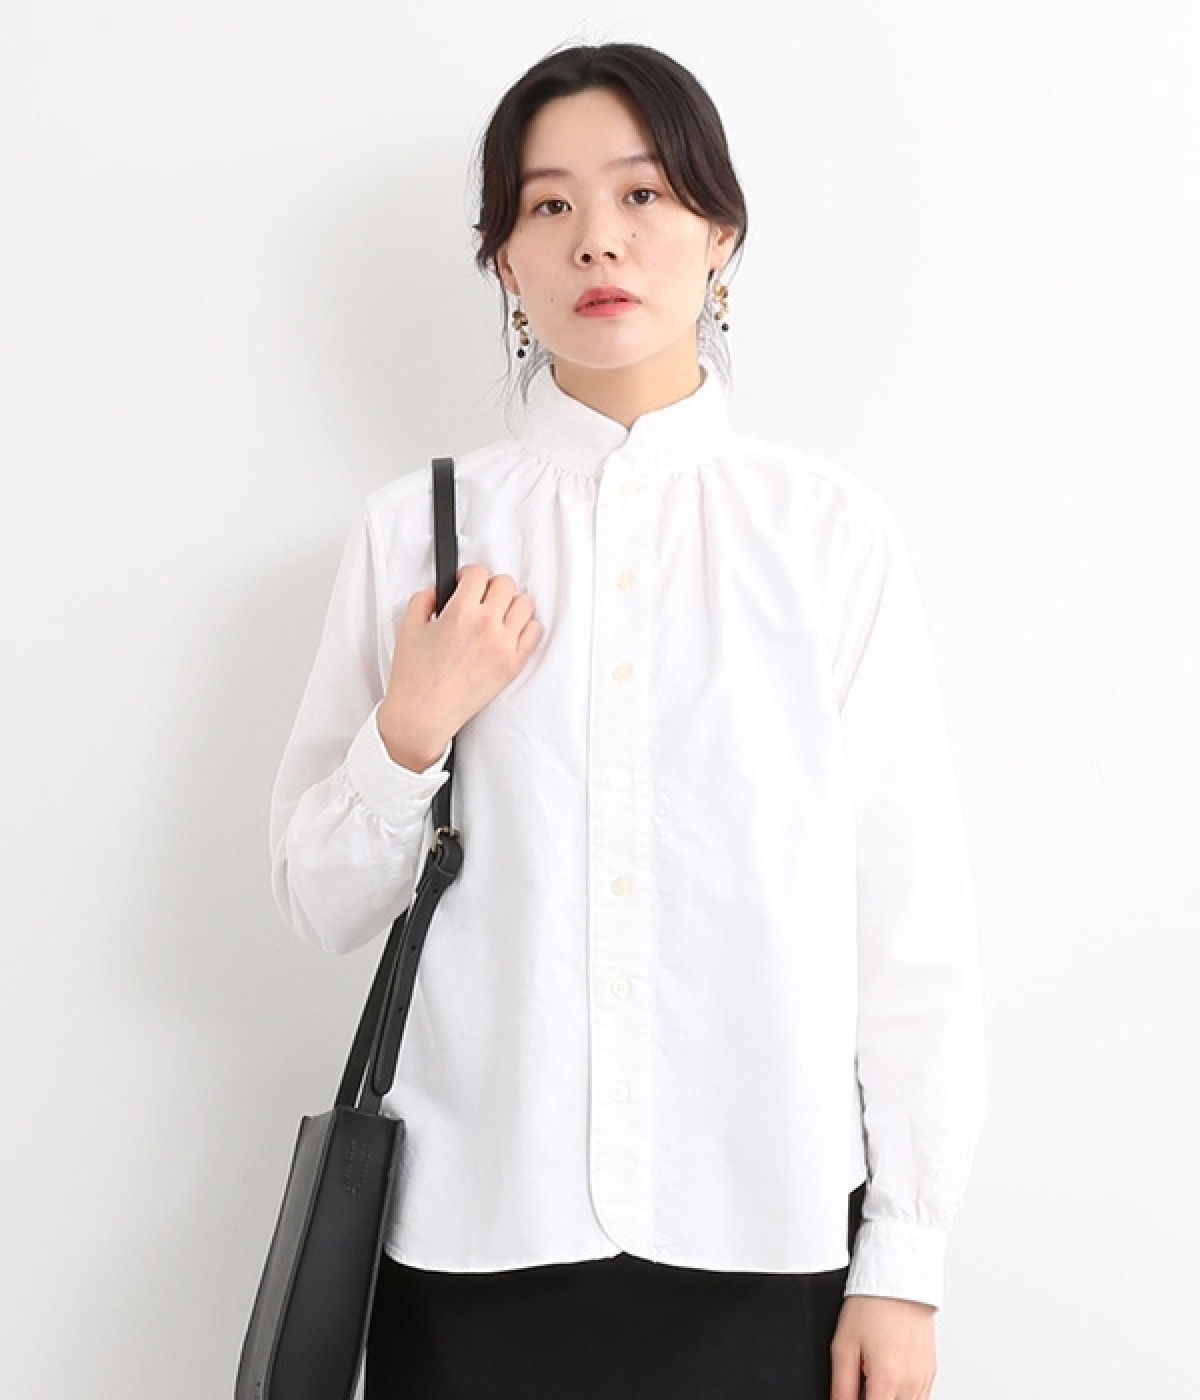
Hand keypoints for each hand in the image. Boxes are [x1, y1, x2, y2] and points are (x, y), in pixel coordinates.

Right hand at [378, 566, 542, 769]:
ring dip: (510, 604)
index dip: (467, 575)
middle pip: (505, 584)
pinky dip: (524, 627)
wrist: (423, 716)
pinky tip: (508, 632)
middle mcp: (487, 626)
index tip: (463, 583)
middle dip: (489, 587)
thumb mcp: (408, 627)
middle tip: (478, 598)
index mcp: (460, 613)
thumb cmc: (414, 678)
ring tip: (495, 614)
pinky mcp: (513, 664)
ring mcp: (504, 646)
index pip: (478, 573)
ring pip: (525, 604)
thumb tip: (439, 591)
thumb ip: (423, 599)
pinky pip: (534, 632)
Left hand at [830, 1295, 936, 1399]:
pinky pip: (920, 1398)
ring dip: (889, 1398)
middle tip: (863, 1383)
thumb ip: (841, 1387)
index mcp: (887, 1379)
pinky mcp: (931, 1372)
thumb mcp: (843, 1345)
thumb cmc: (870, 1304)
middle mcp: (911, 1384)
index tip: (852, 1395)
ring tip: (873, 1379)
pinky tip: (890, 1378)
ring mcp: (924, 1379)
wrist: (898, 1277)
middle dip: (875, 1398)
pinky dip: (903, 1395)